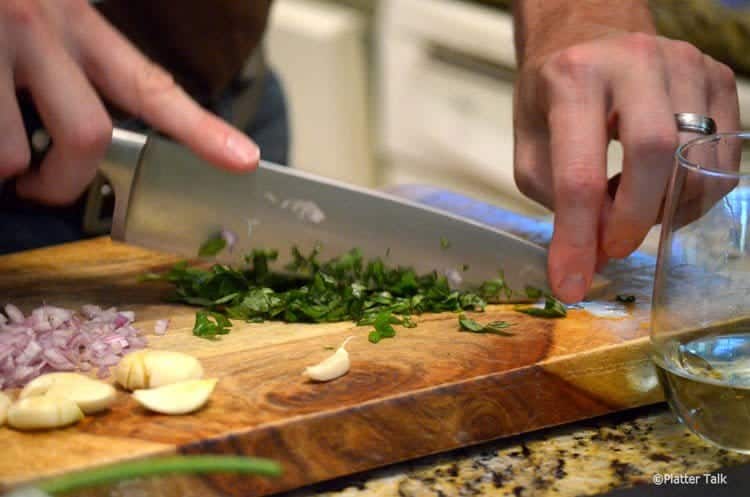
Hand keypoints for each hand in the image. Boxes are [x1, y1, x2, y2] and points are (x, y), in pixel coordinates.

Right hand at [0, 0, 259, 204]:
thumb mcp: (41, 4)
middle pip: (86, 138)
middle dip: (63, 183)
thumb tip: (80, 131)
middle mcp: (40, 26)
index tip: (246, 161)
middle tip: (39, 188)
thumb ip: (67, 52)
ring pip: (6, 154)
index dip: (200, 129)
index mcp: (73, 19)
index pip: (149, 83)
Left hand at [513, 30, 738, 302]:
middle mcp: (634, 62)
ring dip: (665, 207)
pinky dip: (693, 191)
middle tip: (611, 248)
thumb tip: (596, 256)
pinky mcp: (716, 76)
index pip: (579, 172)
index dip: (576, 237)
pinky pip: (724, 155)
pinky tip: (659, 188)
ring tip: (629, 207)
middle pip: (655, 154)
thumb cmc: (552, 99)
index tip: (570, 283)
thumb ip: (559, 202)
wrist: (587, 37)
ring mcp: (684, 64)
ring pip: (698, 159)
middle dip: (634, 219)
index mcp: (573, 79)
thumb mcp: (533, 149)